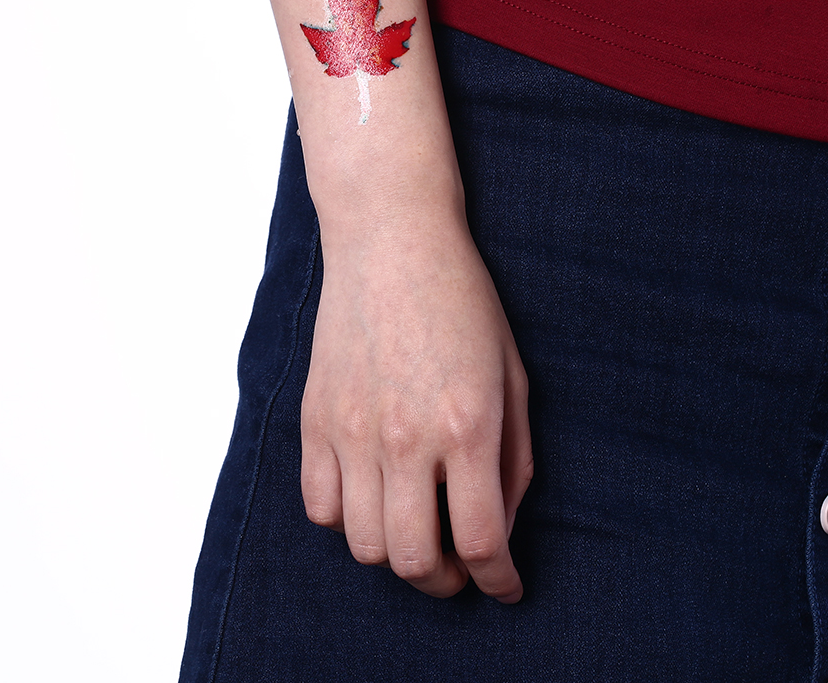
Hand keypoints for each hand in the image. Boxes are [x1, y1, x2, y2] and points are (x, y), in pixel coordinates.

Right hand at [300, 215, 532, 601]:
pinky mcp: (314, 418)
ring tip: (417, 528)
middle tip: (462, 564)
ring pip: (364, 545)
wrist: (391, 241)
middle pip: (416, 561)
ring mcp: (351, 430)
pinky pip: (320, 506)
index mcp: (466, 425)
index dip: (499, 580)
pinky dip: (347, 519)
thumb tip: (498, 526)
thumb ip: (513, 459)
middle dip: (449, 581)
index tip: (505, 585)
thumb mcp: (513, 375)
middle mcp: (404, 437)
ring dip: (397, 554)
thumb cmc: (462, 300)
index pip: (481, 542)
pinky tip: (372, 493)